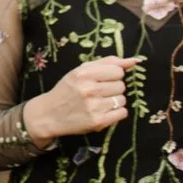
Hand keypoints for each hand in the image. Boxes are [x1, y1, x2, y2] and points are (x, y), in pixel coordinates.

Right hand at [25, 56, 141, 139]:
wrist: (48, 115)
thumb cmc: (67, 90)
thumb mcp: (80, 71)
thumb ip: (107, 63)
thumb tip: (134, 61)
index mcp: (83, 74)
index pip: (118, 71)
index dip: (112, 75)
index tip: (101, 80)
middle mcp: (88, 89)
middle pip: (121, 86)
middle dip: (112, 89)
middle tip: (97, 93)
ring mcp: (94, 107)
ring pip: (122, 99)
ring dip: (114, 101)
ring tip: (98, 103)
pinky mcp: (98, 122)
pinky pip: (122, 113)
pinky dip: (115, 113)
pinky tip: (102, 112)